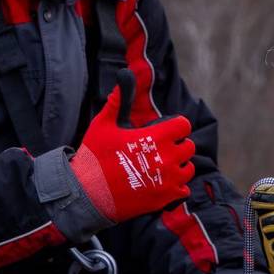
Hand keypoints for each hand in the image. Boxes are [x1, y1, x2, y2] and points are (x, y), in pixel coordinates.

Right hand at [70, 69, 194, 222]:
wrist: (85, 195)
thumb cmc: (94, 157)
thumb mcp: (104, 123)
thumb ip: (120, 99)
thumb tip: (126, 73)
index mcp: (157, 138)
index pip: (184, 125)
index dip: (174, 125)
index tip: (163, 130)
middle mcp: (167, 159)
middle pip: (188, 147)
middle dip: (176, 145)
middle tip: (158, 149)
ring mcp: (168, 181)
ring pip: (188, 169)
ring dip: (178, 166)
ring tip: (159, 166)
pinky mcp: (164, 200)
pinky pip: (183, 190)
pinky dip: (175, 187)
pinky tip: (159, 183)